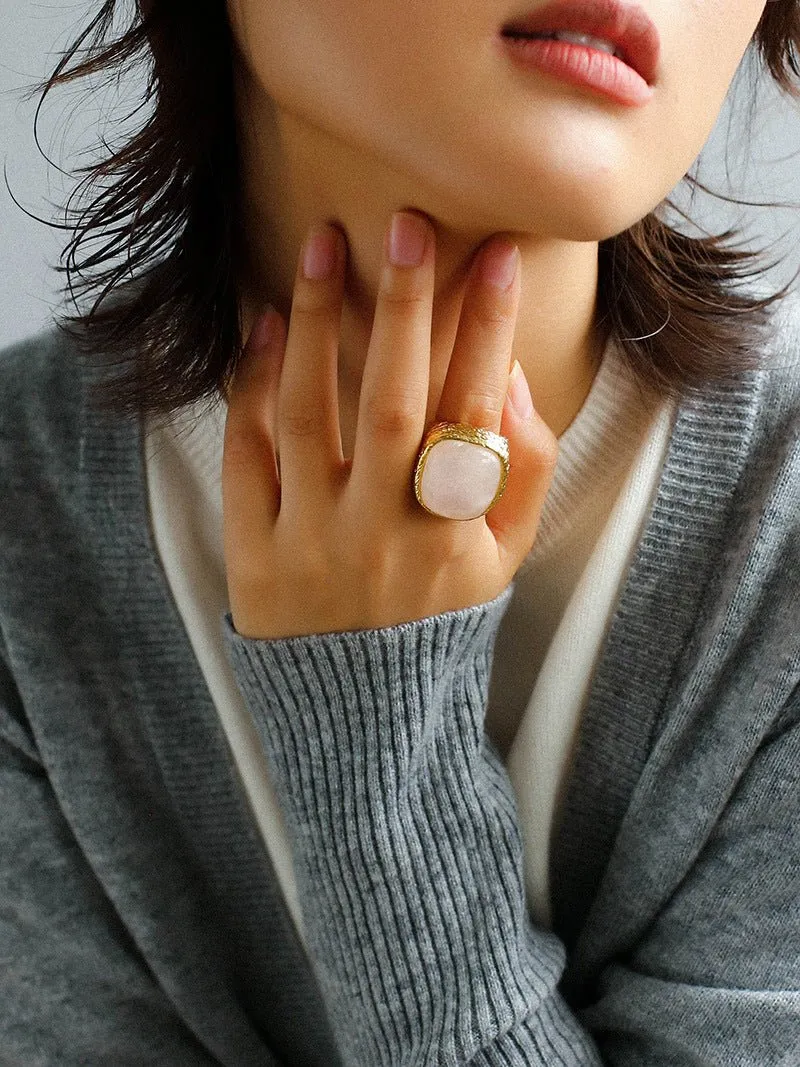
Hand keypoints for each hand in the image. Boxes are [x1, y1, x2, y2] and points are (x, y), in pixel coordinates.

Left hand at [222, 211, 558, 639]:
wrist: (362, 705)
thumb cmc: (439, 612)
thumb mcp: (503, 556)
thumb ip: (524, 471)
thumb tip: (509, 374)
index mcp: (455, 535)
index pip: (476, 414)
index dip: (488, 330)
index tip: (495, 254)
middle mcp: (383, 533)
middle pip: (393, 404)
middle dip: (404, 308)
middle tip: (405, 223)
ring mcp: (312, 540)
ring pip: (311, 415)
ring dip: (318, 325)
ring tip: (322, 246)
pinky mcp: (254, 549)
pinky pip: (249, 455)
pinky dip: (252, 386)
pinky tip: (265, 326)